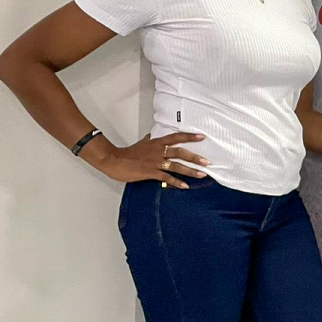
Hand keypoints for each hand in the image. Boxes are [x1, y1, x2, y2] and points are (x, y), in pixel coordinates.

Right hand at [85, 132, 207, 188]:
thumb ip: (149, 140)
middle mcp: (158, 151)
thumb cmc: (127, 153)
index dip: (189, 137)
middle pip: (180, 152)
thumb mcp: (141, 143)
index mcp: (157, 143)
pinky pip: (166, 177)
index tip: (202, 137)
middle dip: (195, 157)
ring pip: (176, 165)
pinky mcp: (150, 172)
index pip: (176, 137)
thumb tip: (151, 135)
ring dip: (190, 171)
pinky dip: (177, 182)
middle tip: (207, 161)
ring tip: (202, 174)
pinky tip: (185, 186)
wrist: (113, 160)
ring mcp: (155, 162)